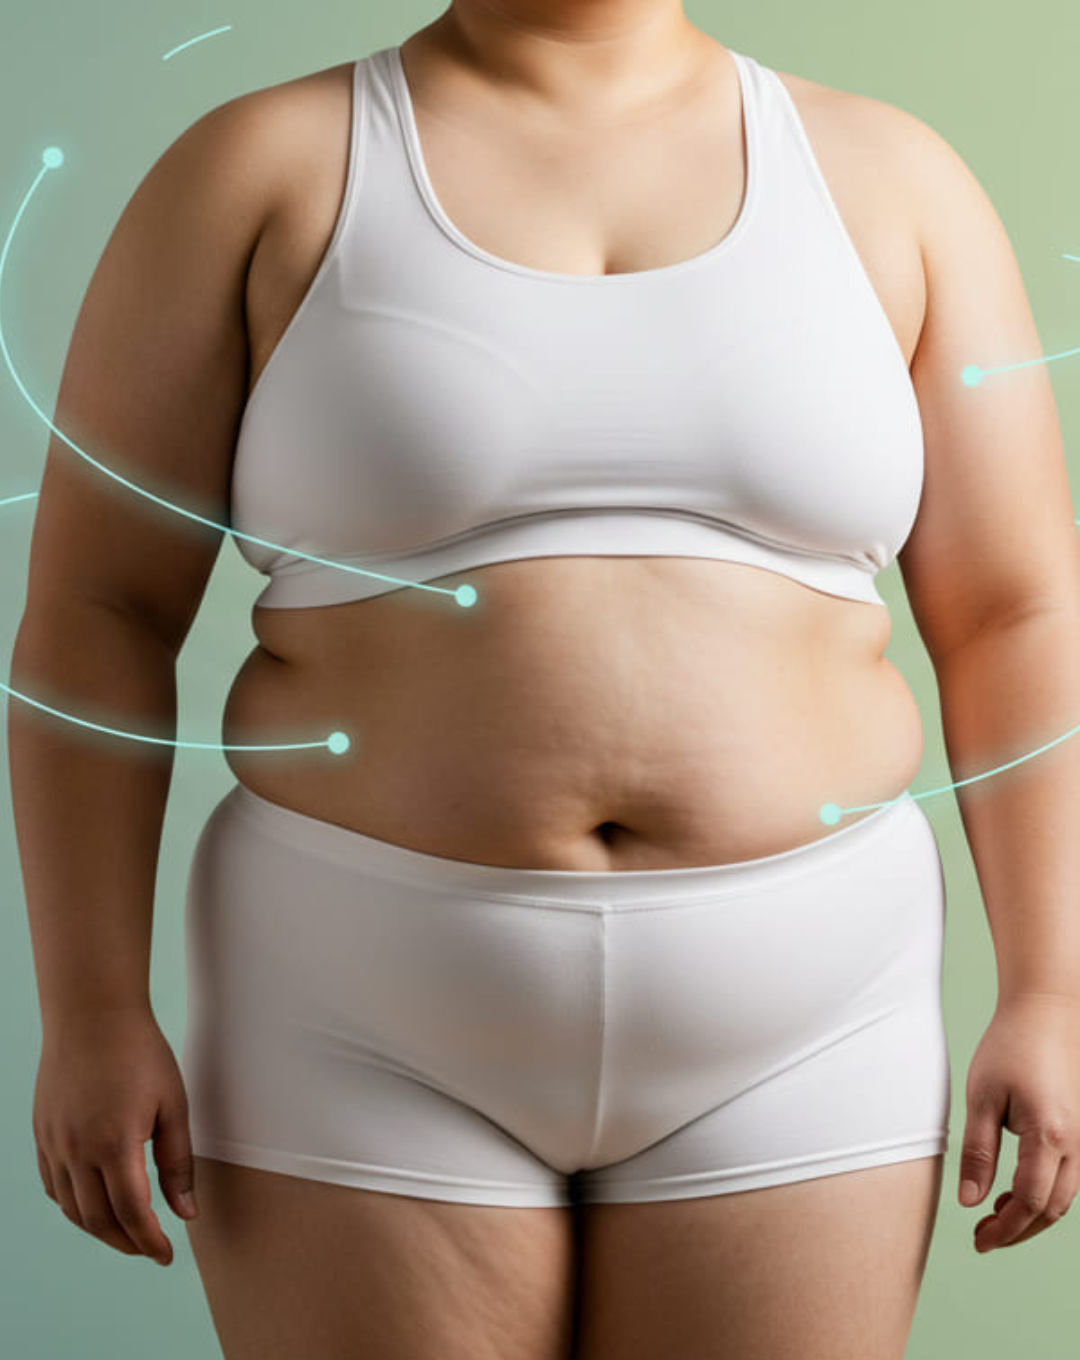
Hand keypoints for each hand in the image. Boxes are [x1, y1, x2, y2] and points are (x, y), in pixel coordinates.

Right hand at [33, 1007, 198, 1265]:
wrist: (92, 1013)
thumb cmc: (141, 1053)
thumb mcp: (173, 1104)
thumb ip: (178, 1162)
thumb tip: (186, 1213)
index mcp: (115, 1144)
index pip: (132, 1214)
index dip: (150, 1242)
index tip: (166, 1255)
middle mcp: (77, 1150)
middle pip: (99, 1220)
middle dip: (127, 1243)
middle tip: (150, 1249)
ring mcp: (54, 1143)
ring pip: (72, 1209)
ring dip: (100, 1229)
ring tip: (128, 1231)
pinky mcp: (42, 1134)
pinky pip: (53, 1187)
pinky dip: (74, 1206)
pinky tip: (95, 1203)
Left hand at [958, 991, 1079, 1251]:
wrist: (1047, 1009)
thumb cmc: (1010, 1046)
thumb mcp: (982, 1096)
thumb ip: (978, 1152)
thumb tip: (969, 1202)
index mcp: (1050, 1138)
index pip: (1030, 1204)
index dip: (1004, 1230)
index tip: (978, 1240)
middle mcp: (1077, 1144)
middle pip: (1053, 1210)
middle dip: (1018, 1230)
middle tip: (982, 1237)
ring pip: (1065, 1196)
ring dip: (1032, 1214)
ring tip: (993, 1216)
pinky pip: (1070, 1177)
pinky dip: (1045, 1193)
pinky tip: (1014, 1189)